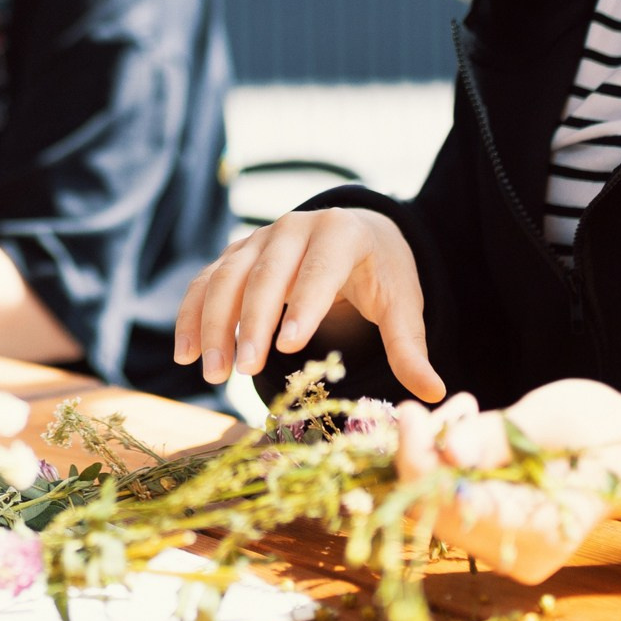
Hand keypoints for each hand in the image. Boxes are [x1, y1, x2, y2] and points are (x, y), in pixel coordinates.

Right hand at [173, 207, 440, 399]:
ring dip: (214, 324)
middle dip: (251, 323)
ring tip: (214, 373)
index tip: (289, 345)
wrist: (356, 233)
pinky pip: (206, 282)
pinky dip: (192, 316)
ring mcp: (258, 238)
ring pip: (227, 277)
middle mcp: (294, 227)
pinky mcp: (235, 255)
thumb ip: (410, 348)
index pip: (320, 268)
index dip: (304, 304)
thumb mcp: (401, 304)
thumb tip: (434, 393)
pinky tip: (187, 354)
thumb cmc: (381, 273)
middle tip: (245, 370)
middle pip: (266, 273)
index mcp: (341, 232)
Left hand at [394, 379, 620, 583]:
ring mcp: (503, 550)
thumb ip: (499, 436)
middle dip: (425, 450)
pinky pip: (450, 501)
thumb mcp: (554, 417)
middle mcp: (515, 554)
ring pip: (436, 502)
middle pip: (435, 509)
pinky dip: (448, 462)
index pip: (453, 506)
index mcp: (538, 532)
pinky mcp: (494, 535)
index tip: (410, 411)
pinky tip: (469, 428)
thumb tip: (446, 450)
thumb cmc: (602, 429)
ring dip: (435, 452)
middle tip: (443, 404)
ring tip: (467, 409)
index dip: (419, 458)